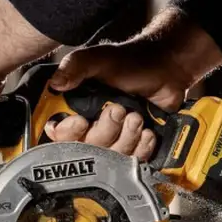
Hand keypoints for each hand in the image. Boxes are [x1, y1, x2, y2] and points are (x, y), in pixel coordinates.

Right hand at [44, 8, 221, 159]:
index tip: (82, 122)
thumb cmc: (132, 62)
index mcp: (75, 108)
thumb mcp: (98, 60)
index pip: (59, 134)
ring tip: (136, 117)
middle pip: (86, 150)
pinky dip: (141, 148)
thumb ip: (74, 66)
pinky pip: (132, 161)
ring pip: (111, 159)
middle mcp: (90, 126)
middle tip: (119, 111)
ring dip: (126, 138)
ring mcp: (113, 139)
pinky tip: (146, 132)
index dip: (68, 132)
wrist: (167, 70)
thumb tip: (54, 83)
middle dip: (105, 131)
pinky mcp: (133, 147)